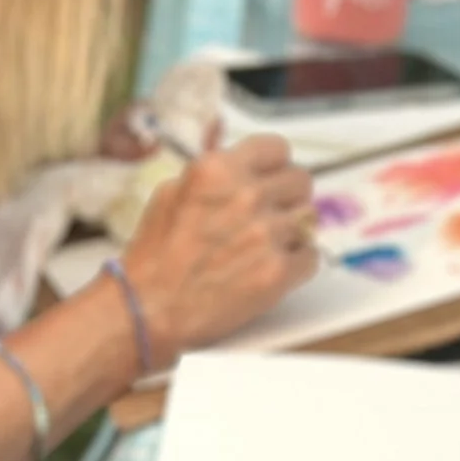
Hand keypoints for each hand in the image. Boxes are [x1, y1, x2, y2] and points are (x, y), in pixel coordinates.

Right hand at [118, 135, 318, 360]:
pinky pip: (311, 258)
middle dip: (287, 199)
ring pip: (308, 220)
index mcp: (218, 170)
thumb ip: (212, 177)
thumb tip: (240, 169)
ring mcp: (266, 234)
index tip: (271, 182)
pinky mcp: (278, 272)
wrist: (148, 311)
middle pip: (300, 182)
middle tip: (271, 219)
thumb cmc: (153, 260)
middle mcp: (246, 195)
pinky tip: (272, 272)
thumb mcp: (170, 195)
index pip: (277, 149)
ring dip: (292, 234)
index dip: (275, 168)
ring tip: (266, 250)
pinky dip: (297, 265)